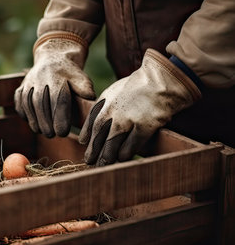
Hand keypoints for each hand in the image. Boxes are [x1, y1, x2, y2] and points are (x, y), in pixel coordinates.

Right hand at [14, 36, 95, 136]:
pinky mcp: (22, 86)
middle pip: (40, 102)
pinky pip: (19, 100)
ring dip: (33, 119)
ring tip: (40, 131)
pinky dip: (22, 111)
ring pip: (28, 102)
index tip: (62, 132)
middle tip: (51, 135)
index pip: (58, 99)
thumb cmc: (70, 74)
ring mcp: (29, 82)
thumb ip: (85, 88)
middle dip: (45, 121)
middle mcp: (40, 78)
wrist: (54, 58)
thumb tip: (90, 97)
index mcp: (57, 78)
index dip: (60, 117)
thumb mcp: (80, 78)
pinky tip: (29, 121)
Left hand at [79, 49, 200, 165]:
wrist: (162, 79)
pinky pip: (131, 145)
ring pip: (112, 144)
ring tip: (103, 165)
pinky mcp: (143, 127)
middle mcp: (112, 111)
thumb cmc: (142, 84)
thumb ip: (108, 103)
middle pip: (99, 135)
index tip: (83, 142)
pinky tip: (122, 159)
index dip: (87, 133)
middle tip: (89, 161)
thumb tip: (102, 119)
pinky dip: (126, 153)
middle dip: (93, 149)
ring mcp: (127, 120)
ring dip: (107, 156)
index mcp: (105, 101)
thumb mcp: (118, 89)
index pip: (91, 121)